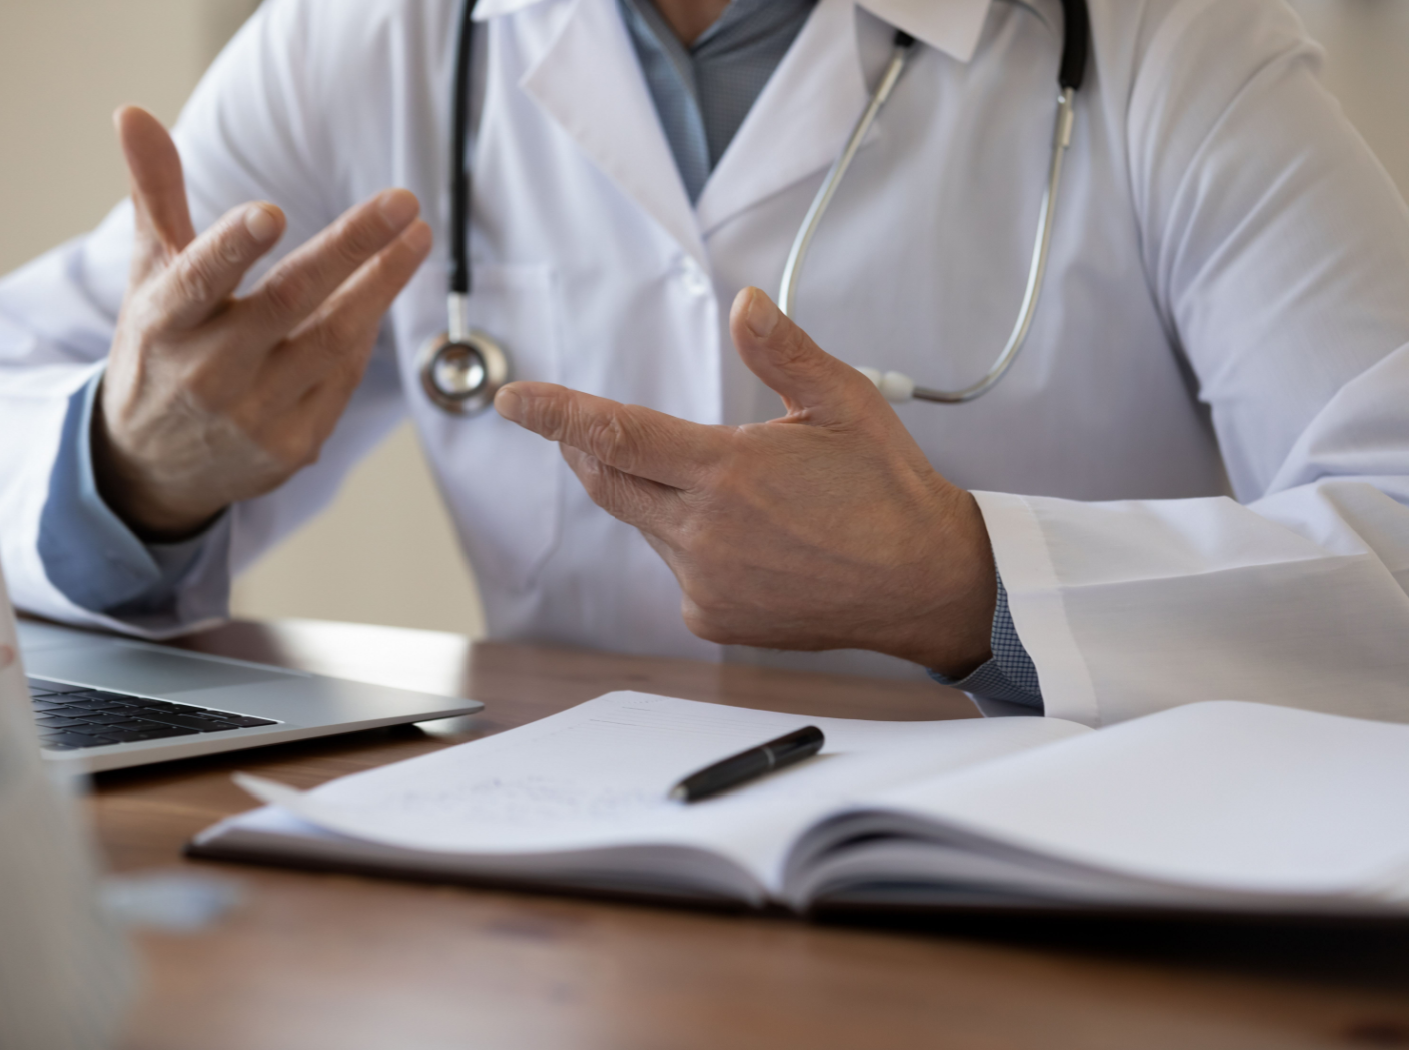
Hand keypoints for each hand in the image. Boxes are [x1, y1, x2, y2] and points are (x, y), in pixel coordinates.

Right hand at [95, 107, 432, 538]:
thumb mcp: (148, 278)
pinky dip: (365, 331)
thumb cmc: (160, 352)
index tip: (271, 211)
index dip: (234, 247)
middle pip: (289, 303)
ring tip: (417, 237)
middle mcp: (208, 373)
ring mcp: (254, 415)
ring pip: (334, 342)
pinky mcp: (292, 446)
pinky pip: (343, 378)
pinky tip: (382, 289)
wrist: (153, 468)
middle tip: (404, 202)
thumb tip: (133, 112)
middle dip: (351, 247)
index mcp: (165, 324)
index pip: (199, 279)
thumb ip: (155, 196)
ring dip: (381, 285)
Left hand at [495, 288, 996, 676]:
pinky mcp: (712, 618)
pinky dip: (687, 541)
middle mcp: (704, 534)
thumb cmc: (888, 490)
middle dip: (589, 449)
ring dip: (656, 495)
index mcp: (728, 473)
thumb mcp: (844, 403)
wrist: (925, 583)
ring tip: (737, 490)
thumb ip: (784, 352)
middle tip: (591, 426)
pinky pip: (673, 567)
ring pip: (644, 523)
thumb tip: (745, 302)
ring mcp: (705, 583)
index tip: (514, 400)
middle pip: (609, 481)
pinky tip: (748, 537)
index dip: (556, 414)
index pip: (615, 435)